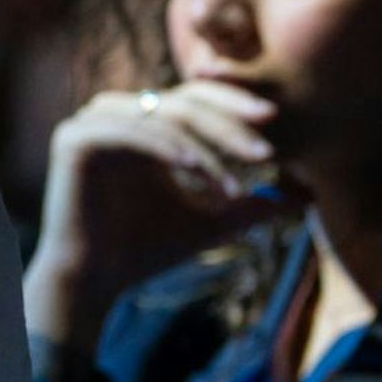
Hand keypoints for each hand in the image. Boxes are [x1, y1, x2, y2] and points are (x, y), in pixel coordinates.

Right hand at [25, 81, 288, 368]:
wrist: (93, 282)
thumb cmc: (145, 251)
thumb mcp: (209, 223)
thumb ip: (250, 206)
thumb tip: (308, 198)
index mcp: (144, 123)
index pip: (196, 100)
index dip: (235, 106)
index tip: (276, 125)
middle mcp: (117, 114)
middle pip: (184, 102)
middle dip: (229, 125)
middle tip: (265, 151)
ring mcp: (92, 122)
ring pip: (162, 116)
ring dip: (202, 146)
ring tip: (230, 184)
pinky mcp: (74, 137)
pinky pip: (131, 131)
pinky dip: (166, 147)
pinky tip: (195, 169)